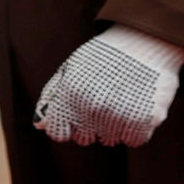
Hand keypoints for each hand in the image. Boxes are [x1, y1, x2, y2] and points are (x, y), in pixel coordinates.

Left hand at [33, 25, 183, 147]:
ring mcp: (118, 116)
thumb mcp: (71, 69)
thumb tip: (40, 125)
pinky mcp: (144, 122)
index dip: (66, 126)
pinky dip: (136, 129)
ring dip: (113, 127)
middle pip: (84, 139)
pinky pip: (133, 140)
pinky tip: (135, 107)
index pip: (58, 133)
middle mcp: (91, 108)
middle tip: (102, 103)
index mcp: (69, 94)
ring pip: (109, 140)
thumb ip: (53, 97)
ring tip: (120, 101)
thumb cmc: (103, 57)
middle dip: (89, 126)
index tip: (75, 117)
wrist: (144, 42)